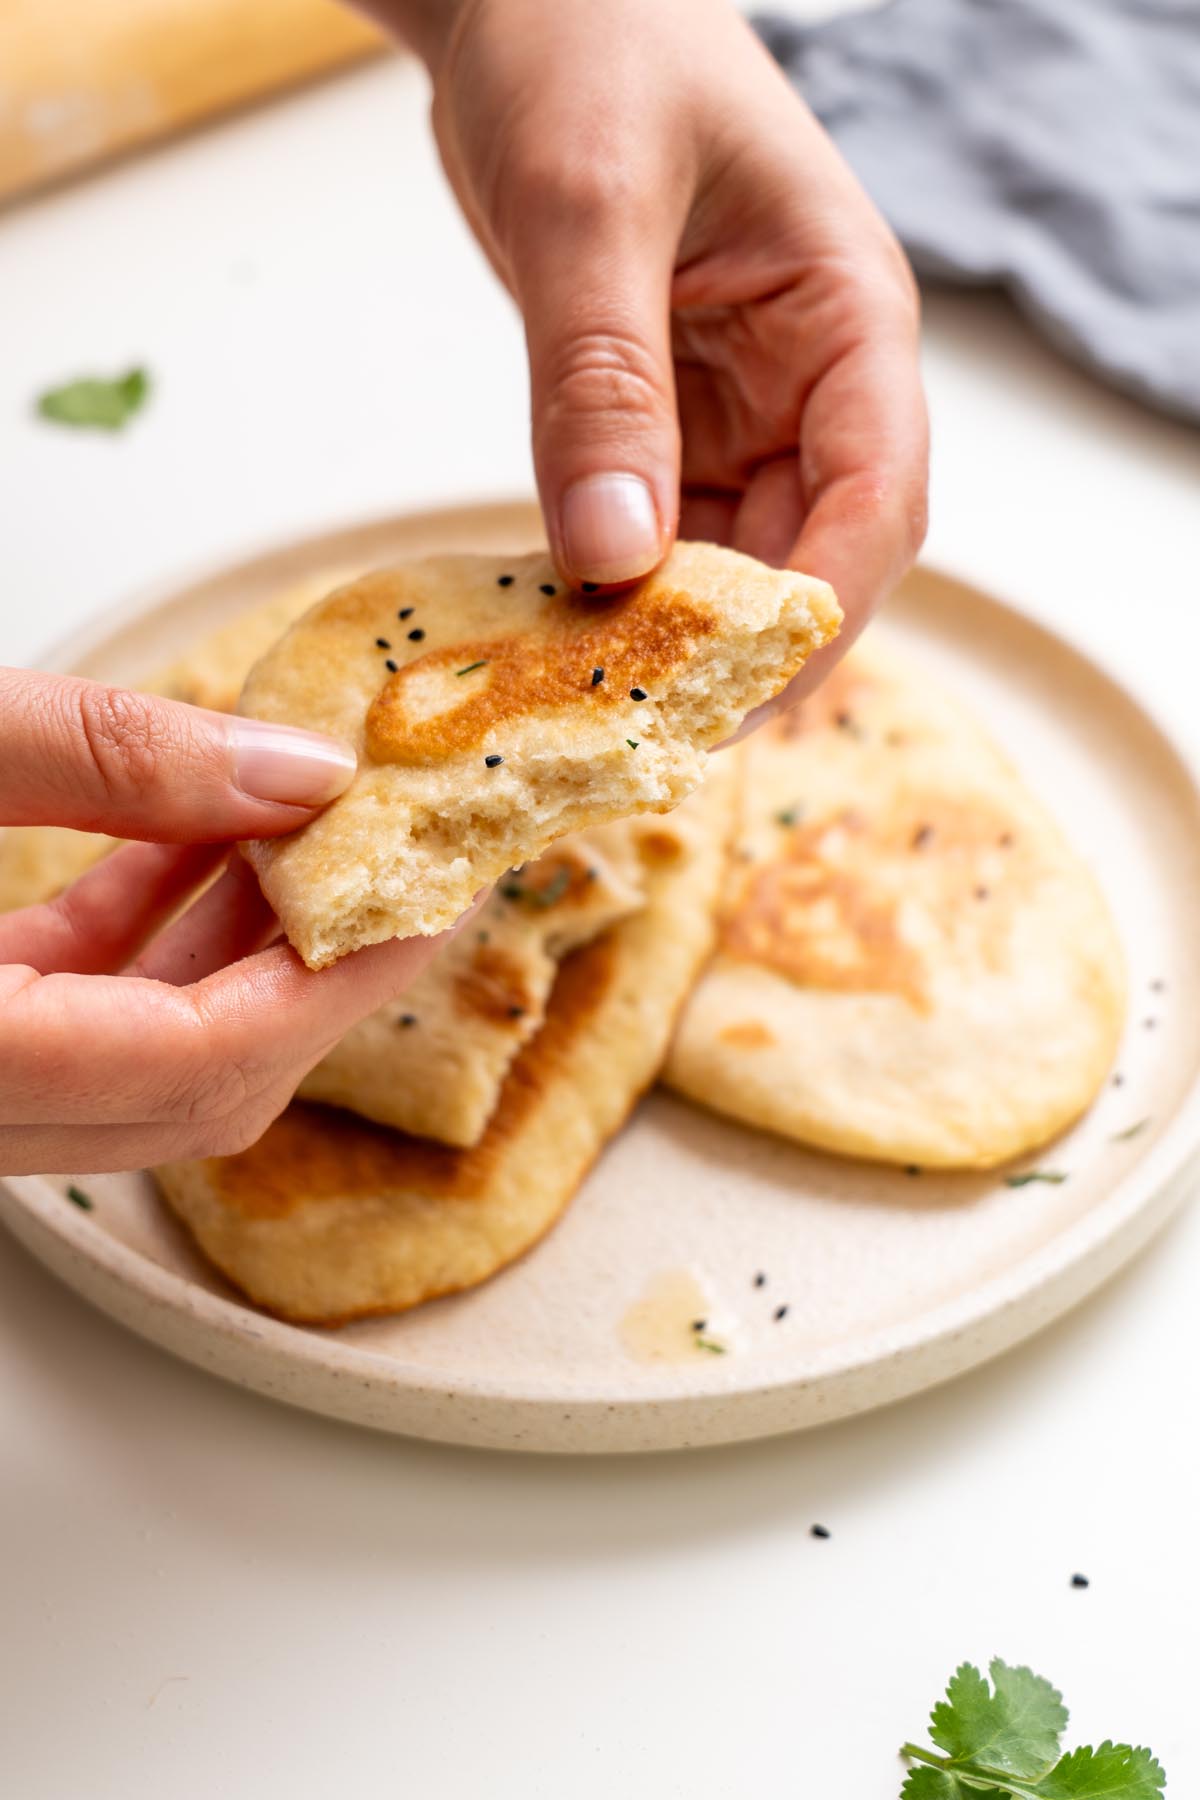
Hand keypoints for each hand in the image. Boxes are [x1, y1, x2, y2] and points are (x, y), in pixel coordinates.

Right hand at [0, 671, 452, 1173]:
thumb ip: (107, 760)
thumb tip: (299, 773)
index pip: (209, 1060)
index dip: (344, 977)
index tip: (436, 895)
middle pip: (199, 1084)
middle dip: (313, 968)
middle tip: (398, 863)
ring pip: (145, 1051)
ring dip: (236, 942)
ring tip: (309, 827)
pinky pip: (79, 1010)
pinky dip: (146, 931)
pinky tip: (193, 837)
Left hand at [370, 0, 927, 706]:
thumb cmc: (588, 43)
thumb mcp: (588, 210)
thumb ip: (601, 384)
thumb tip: (613, 558)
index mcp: (845, 317)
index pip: (875, 497)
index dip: (815, 609)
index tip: (729, 692)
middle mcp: (810, 379)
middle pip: (809, 554)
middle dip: (732, 648)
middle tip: (633, 727)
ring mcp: (739, 406)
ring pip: (731, 561)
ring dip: (665, 633)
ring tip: (579, 701)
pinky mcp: (667, 420)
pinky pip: (658, 533)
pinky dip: (612, 589)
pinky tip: (552, 630)